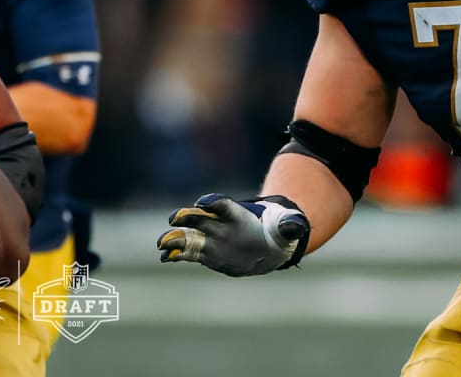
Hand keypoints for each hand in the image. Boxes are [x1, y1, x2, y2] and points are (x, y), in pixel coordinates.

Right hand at [156, 193, 308, 276]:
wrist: (267, 244)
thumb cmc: (276, 231)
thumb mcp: (287, 226)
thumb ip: (291, 225)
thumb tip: (297, 226)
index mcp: (237, 215)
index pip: (224, 205)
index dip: (214, 202)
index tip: (204, 203)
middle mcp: (220, 225)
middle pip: (201, 218)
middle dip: (188, 217)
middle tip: (175, 219)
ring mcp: (211, 239)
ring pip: (189, 237)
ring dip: (175, 238)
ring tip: (162, 244)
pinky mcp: (206, 253)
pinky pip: (188, 253)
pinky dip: (176, 254)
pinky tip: (166, 257)